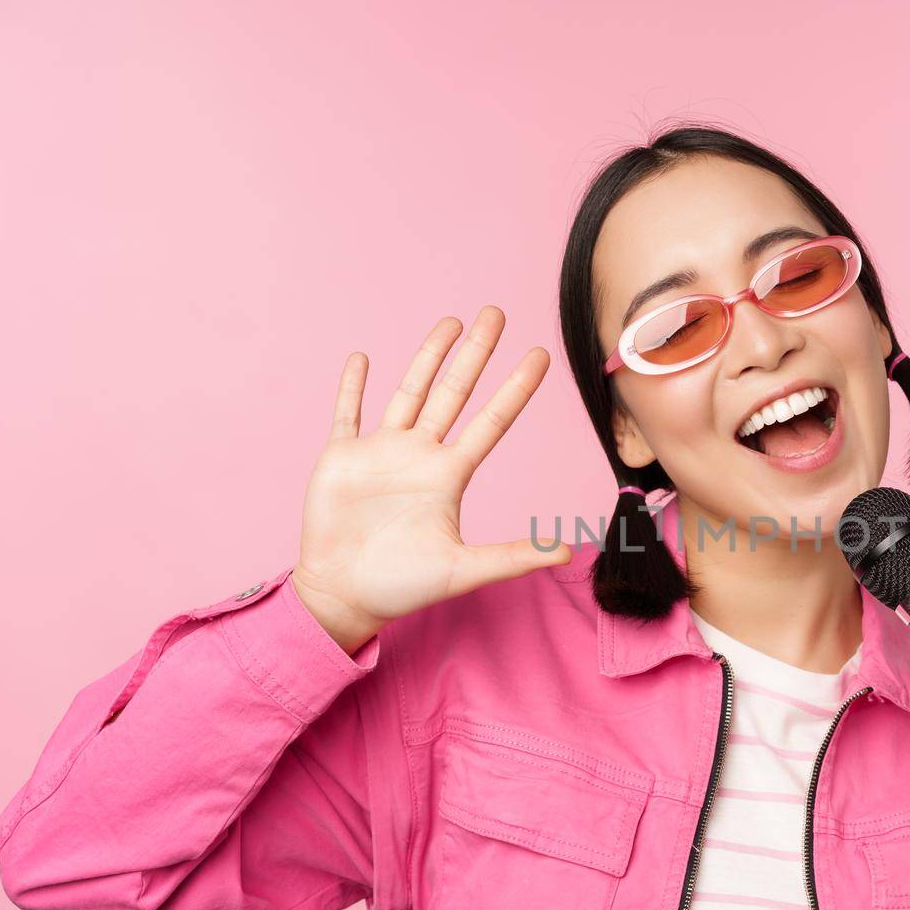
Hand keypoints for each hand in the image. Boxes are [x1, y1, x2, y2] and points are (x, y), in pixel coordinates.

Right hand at [291, 306, 571, 654]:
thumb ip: (512, 557)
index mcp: (449, 475)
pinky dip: (353, 387)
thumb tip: (568, 551)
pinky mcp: (341, 459)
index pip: (492, 421)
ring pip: (409, 392)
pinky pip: (348, 414)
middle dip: (475, 353)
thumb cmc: (403, 587)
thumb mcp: (464, 570)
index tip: (540, 355)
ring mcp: (380, 453)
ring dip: (427, 357)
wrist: (344, 597)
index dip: (515, 388)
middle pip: (454, 392)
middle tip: (496, 312)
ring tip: (450, 323)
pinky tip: (362, 358)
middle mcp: (419, 455)